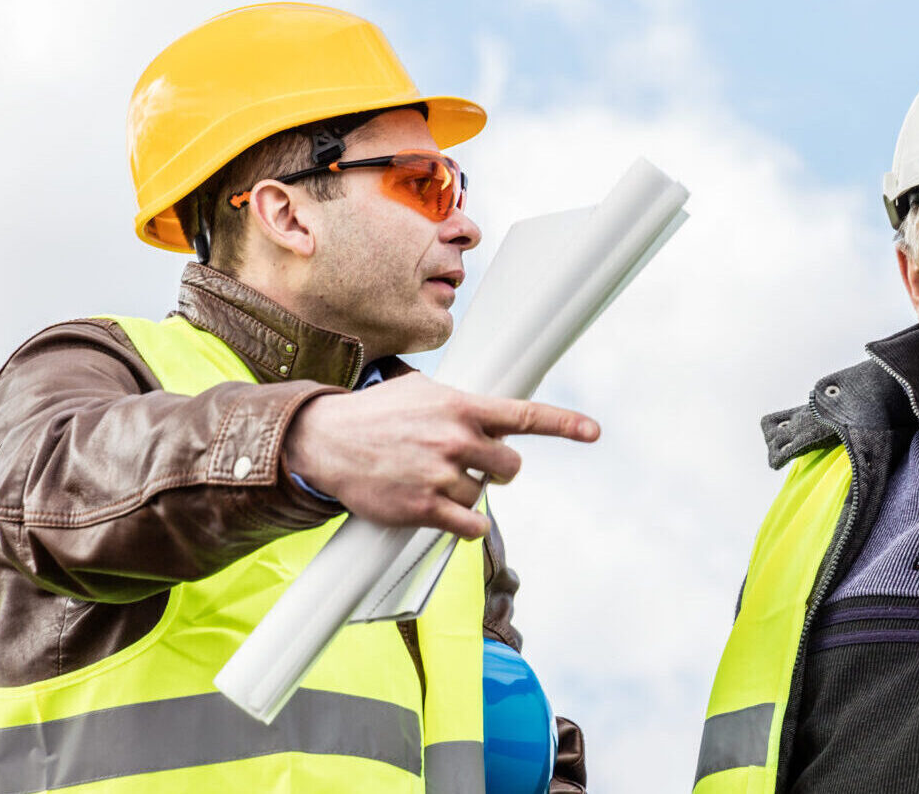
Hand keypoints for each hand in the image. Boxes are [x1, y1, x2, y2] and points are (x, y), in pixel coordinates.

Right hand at [282, 374, 600, 538]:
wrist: (324, 441)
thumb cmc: (378, 414)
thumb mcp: (423, 391)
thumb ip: (464, 403)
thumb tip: (495, 414)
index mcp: (461, 406)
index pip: (523, 415)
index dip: (564, 424)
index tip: (594, 431)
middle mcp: (455, 439)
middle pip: (511, 465)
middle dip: (497, 468)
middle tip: (468, 462)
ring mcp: (440, 475)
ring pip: (483, 495)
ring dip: (464, 493)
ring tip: (429, 478)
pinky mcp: (424, 508)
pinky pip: (470, 526)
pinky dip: (465, 526)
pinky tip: (447, 514)